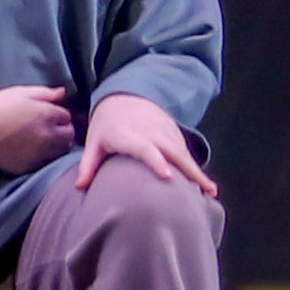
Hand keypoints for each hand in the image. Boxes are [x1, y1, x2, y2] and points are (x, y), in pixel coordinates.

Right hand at [0, 84, 75, 175]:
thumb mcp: (20, 92)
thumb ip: (45, 93)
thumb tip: (63, 93)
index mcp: (47, 114)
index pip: (67, 117)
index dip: (57, 114)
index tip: (46, 115)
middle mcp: (48, 136)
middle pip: (69, 136)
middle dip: (62, 130)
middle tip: (47, 128)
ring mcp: (39, 154)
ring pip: (60, 151)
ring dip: (56, 145)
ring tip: (40, 140)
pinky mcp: (29, 167)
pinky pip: (45, 162)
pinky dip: (43, 157)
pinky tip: (30, 150)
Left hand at [76, 93, 217, 200]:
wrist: (126, 96)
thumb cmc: (107, 125)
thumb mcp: (95, 142)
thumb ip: (88, 165)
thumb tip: (79, 187)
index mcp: (129, 135)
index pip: (145, 148)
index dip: (156, 161)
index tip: (167, 177)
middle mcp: (151, 133)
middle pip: (173, 152)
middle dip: (189, 170)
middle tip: (204, 190)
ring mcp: (165, 132)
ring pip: (184, 153)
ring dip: (197, 171)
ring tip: (210, 192)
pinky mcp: (174, 133)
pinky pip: (186, 152)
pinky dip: (195, 167)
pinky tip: (205, 186)